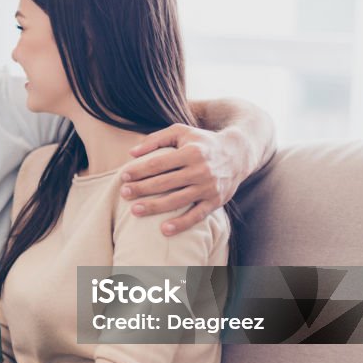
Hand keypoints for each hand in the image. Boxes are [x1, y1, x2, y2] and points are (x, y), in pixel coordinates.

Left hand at [121, 124, 241, 234]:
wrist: (238, 154)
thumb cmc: (202, 142)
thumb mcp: (181, 132)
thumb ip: (156, 139)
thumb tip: (131, 153)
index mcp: (191, 152)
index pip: (159, 163)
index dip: (139, 170)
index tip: (124, 176)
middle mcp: (201, 170)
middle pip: (165, 182)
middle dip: (142, 189)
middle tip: (124, 193)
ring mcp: (209, 187)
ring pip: (178, 200)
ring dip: (155, 207)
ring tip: (135, 211)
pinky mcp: (215, 201)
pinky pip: (197, 216)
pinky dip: (181, 224)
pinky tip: (164, 230)